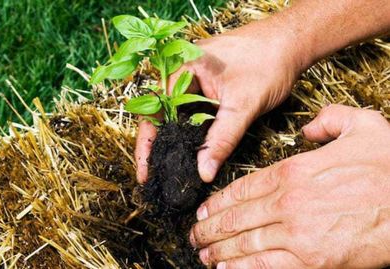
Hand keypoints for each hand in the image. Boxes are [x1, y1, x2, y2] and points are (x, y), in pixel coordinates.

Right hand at [135, 18, 306, 182]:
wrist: (291, 42)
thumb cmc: (268, 63)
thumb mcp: (243, 106)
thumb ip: (221, 140)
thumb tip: (203, 172)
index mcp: (183, 69)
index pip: (154, 111)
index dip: (147, 143)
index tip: (145, 171)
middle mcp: (183, 72)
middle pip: (162, 114)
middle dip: (159, 144)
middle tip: (155, 174)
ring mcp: (195, 78)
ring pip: (178, 114)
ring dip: (176, 138)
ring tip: (171, 166)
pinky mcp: (208, 85)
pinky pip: (193, 110)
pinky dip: (192, 130)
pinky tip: (193, 148)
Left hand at [189, 105, 389, 268]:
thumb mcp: (362, 126)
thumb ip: (329, 121)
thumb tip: (308, 128)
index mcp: (293, 170)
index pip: (242, 188)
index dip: (218, 202)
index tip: (204, 211)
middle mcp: (288, 201)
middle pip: (237, 217)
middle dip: (210, 229)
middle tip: (195, 236)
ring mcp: (297, 231)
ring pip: (245, 242)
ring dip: (219, 250)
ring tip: (202, 255)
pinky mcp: (313, 260)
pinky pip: (266, 265)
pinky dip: (241, 268)